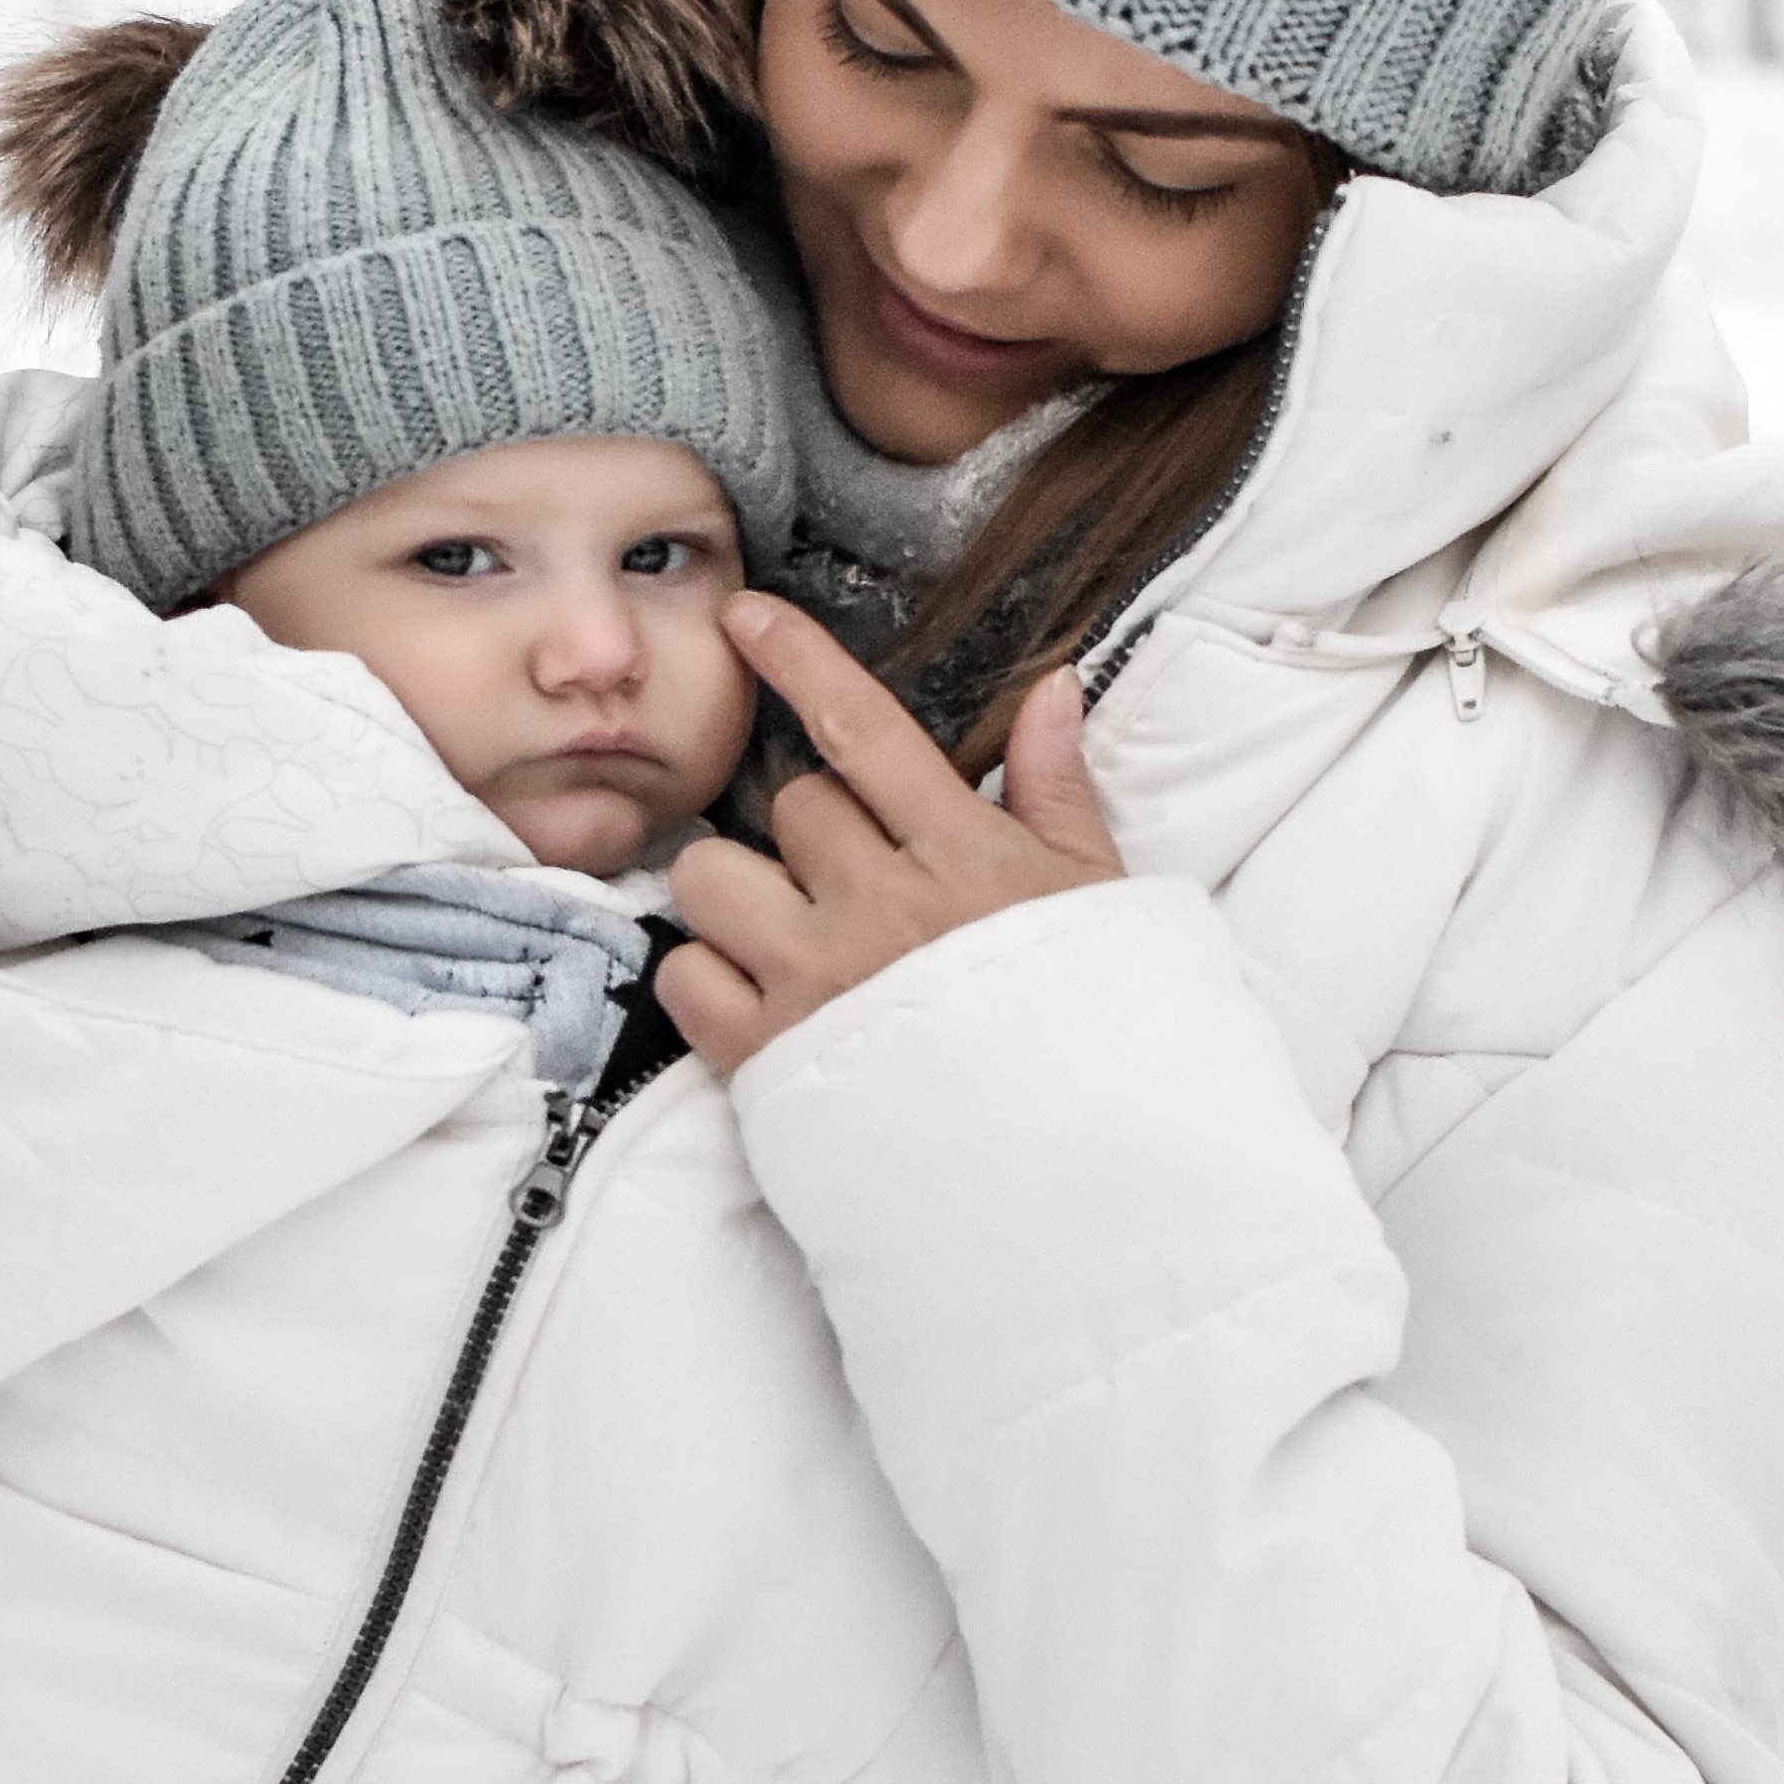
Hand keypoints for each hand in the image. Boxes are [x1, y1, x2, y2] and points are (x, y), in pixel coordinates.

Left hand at [660, 599, 1122, 1071]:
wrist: (1085, 1166)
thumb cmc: (1097, 1027)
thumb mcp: (1096, 897)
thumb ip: (1058, 790)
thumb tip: (1052, 689)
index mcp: (962, 855)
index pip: (861, 727)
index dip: (797, 658)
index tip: (745, 616)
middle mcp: (878, 904)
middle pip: (793, 804)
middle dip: (815, 830)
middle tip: (860, 883)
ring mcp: (816, 979)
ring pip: (714, 877)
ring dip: (739, 893)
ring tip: (788, 930)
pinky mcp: (769, 1058)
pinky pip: (686, 977)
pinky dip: (707, 980)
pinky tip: (756, 997)